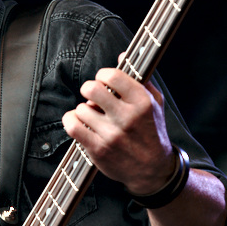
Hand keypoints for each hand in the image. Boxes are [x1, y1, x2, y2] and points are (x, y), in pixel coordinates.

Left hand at [62, 65, 175, 194]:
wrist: (153, 171)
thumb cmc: (152, 133)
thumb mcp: (156, 104)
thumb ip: (140, 79)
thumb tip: (122, 55)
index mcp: (142, 102)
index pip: (112, 75)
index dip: (102, 75)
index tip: (103, 81)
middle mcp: (127, 118)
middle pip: (91, 89)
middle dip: (88, 89)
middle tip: (92, 96)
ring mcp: (111, 135)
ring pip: (81, 109)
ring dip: (83, 110)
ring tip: (92, 116)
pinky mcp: (98, 150)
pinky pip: (73, 127)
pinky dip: (70, 121)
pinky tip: (78, 122)